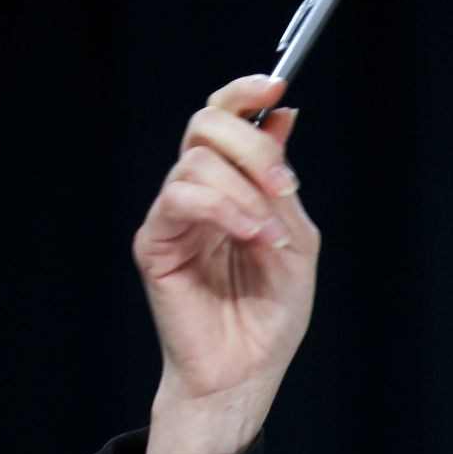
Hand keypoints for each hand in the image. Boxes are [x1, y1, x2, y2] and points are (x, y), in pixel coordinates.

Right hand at [133, 74, 320, 453]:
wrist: (248, 369)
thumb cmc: (272, 313)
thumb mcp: (298, 239)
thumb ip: (283, 182)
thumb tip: (282, 114)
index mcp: (233, 186)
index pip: (225, 118)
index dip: (244, 92)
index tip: (277, 84)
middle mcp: (199, 193)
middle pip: (205, 125)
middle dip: (250, 144)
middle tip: (282, 185)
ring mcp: (174, 216)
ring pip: (197, 162)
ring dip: (245, 192)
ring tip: (269, 235)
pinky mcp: (154, 241)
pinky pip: (180, 198)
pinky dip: (223, 210)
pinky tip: (251, 235)